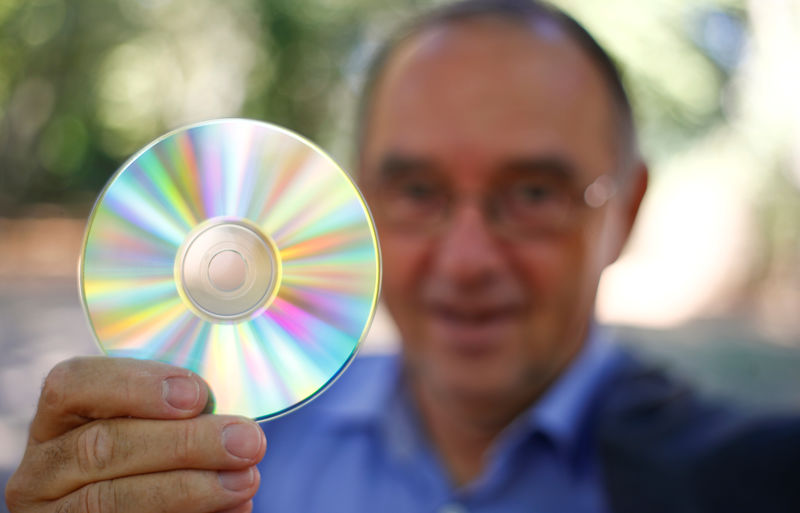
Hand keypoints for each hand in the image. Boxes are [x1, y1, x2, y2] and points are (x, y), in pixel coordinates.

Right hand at [4, 357, 265, 512]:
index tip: (198, 395)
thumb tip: (235, 425)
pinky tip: (231, 509)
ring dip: (190, 489)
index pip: (74, 385)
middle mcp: (44, 466)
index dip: (136, 385)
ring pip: (110, 499)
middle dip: (184, 443)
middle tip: (247, 442)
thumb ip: (179, 412)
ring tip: (246, 480)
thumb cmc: (157, 454)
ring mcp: (54, 512)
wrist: (141, 502)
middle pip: (102, 445)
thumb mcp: (155, 424)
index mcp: (60, 418)